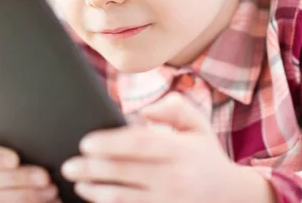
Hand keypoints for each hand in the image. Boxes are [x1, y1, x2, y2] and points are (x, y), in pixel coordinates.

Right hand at [0, 140, 59, 201]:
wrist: (29, 187)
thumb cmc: (25, 158)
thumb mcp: (18, 147)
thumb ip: (17, 142)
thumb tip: (27, 138)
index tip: (15, 159)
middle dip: (19, 178)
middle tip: (45, 177)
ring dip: (25, 195)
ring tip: (51, 191)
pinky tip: (48, 201)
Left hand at [61, 93, 275, 202]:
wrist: (233, 197)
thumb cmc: (206, 156)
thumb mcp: (198, 126)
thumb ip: (173, 108)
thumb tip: (145, 110)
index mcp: (179, 150)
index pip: (139, 144)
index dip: (109, 143)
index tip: (85, 143)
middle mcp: (173, 177)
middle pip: (124, 172)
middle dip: (91, 169)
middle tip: (68, 166)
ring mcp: (169, 202)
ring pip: (123, 198)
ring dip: (95, 191)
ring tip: (78, 184)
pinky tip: (96, 200)